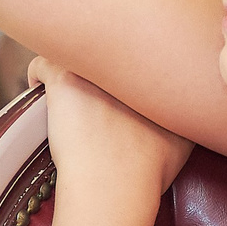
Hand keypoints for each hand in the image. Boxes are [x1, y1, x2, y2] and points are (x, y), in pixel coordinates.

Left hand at [31, 56, 192, 196]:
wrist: (115, 183)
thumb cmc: (149, 169)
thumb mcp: (185, 136)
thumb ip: (186, 112)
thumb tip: (188, 106)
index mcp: (154, 67)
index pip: (134, 47)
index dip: (121, 62)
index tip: (115, 79)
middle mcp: (125, 57)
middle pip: (103, 42)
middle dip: (97, 57)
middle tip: (91, 81)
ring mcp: (94, 64)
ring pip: (72, 49)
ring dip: (67, 64)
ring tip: (65, 85)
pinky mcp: (64, 79)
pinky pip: (42, 63)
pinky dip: (38, 76)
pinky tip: (40, 90)